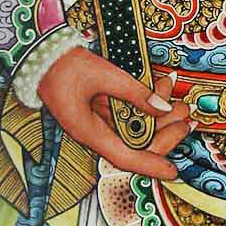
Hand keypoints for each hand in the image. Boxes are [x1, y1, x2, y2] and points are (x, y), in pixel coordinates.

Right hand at [36, 53, 188, 179]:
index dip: (151, 166)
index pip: (125, 158)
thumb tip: (162, 108)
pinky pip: (128, 114)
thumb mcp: (104, 75)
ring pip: (136, 128)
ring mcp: (98, 122)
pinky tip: (160, 87)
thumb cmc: (63, 67)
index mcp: (90, 132)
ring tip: (177, 99)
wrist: (40, 54)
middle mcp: (95, 132)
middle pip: (137, 143)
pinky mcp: (100, 110)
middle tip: (185, 114)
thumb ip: (135, 92)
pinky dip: (145, 104)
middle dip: (165, 131)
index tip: (173, 171)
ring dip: (159, 115)